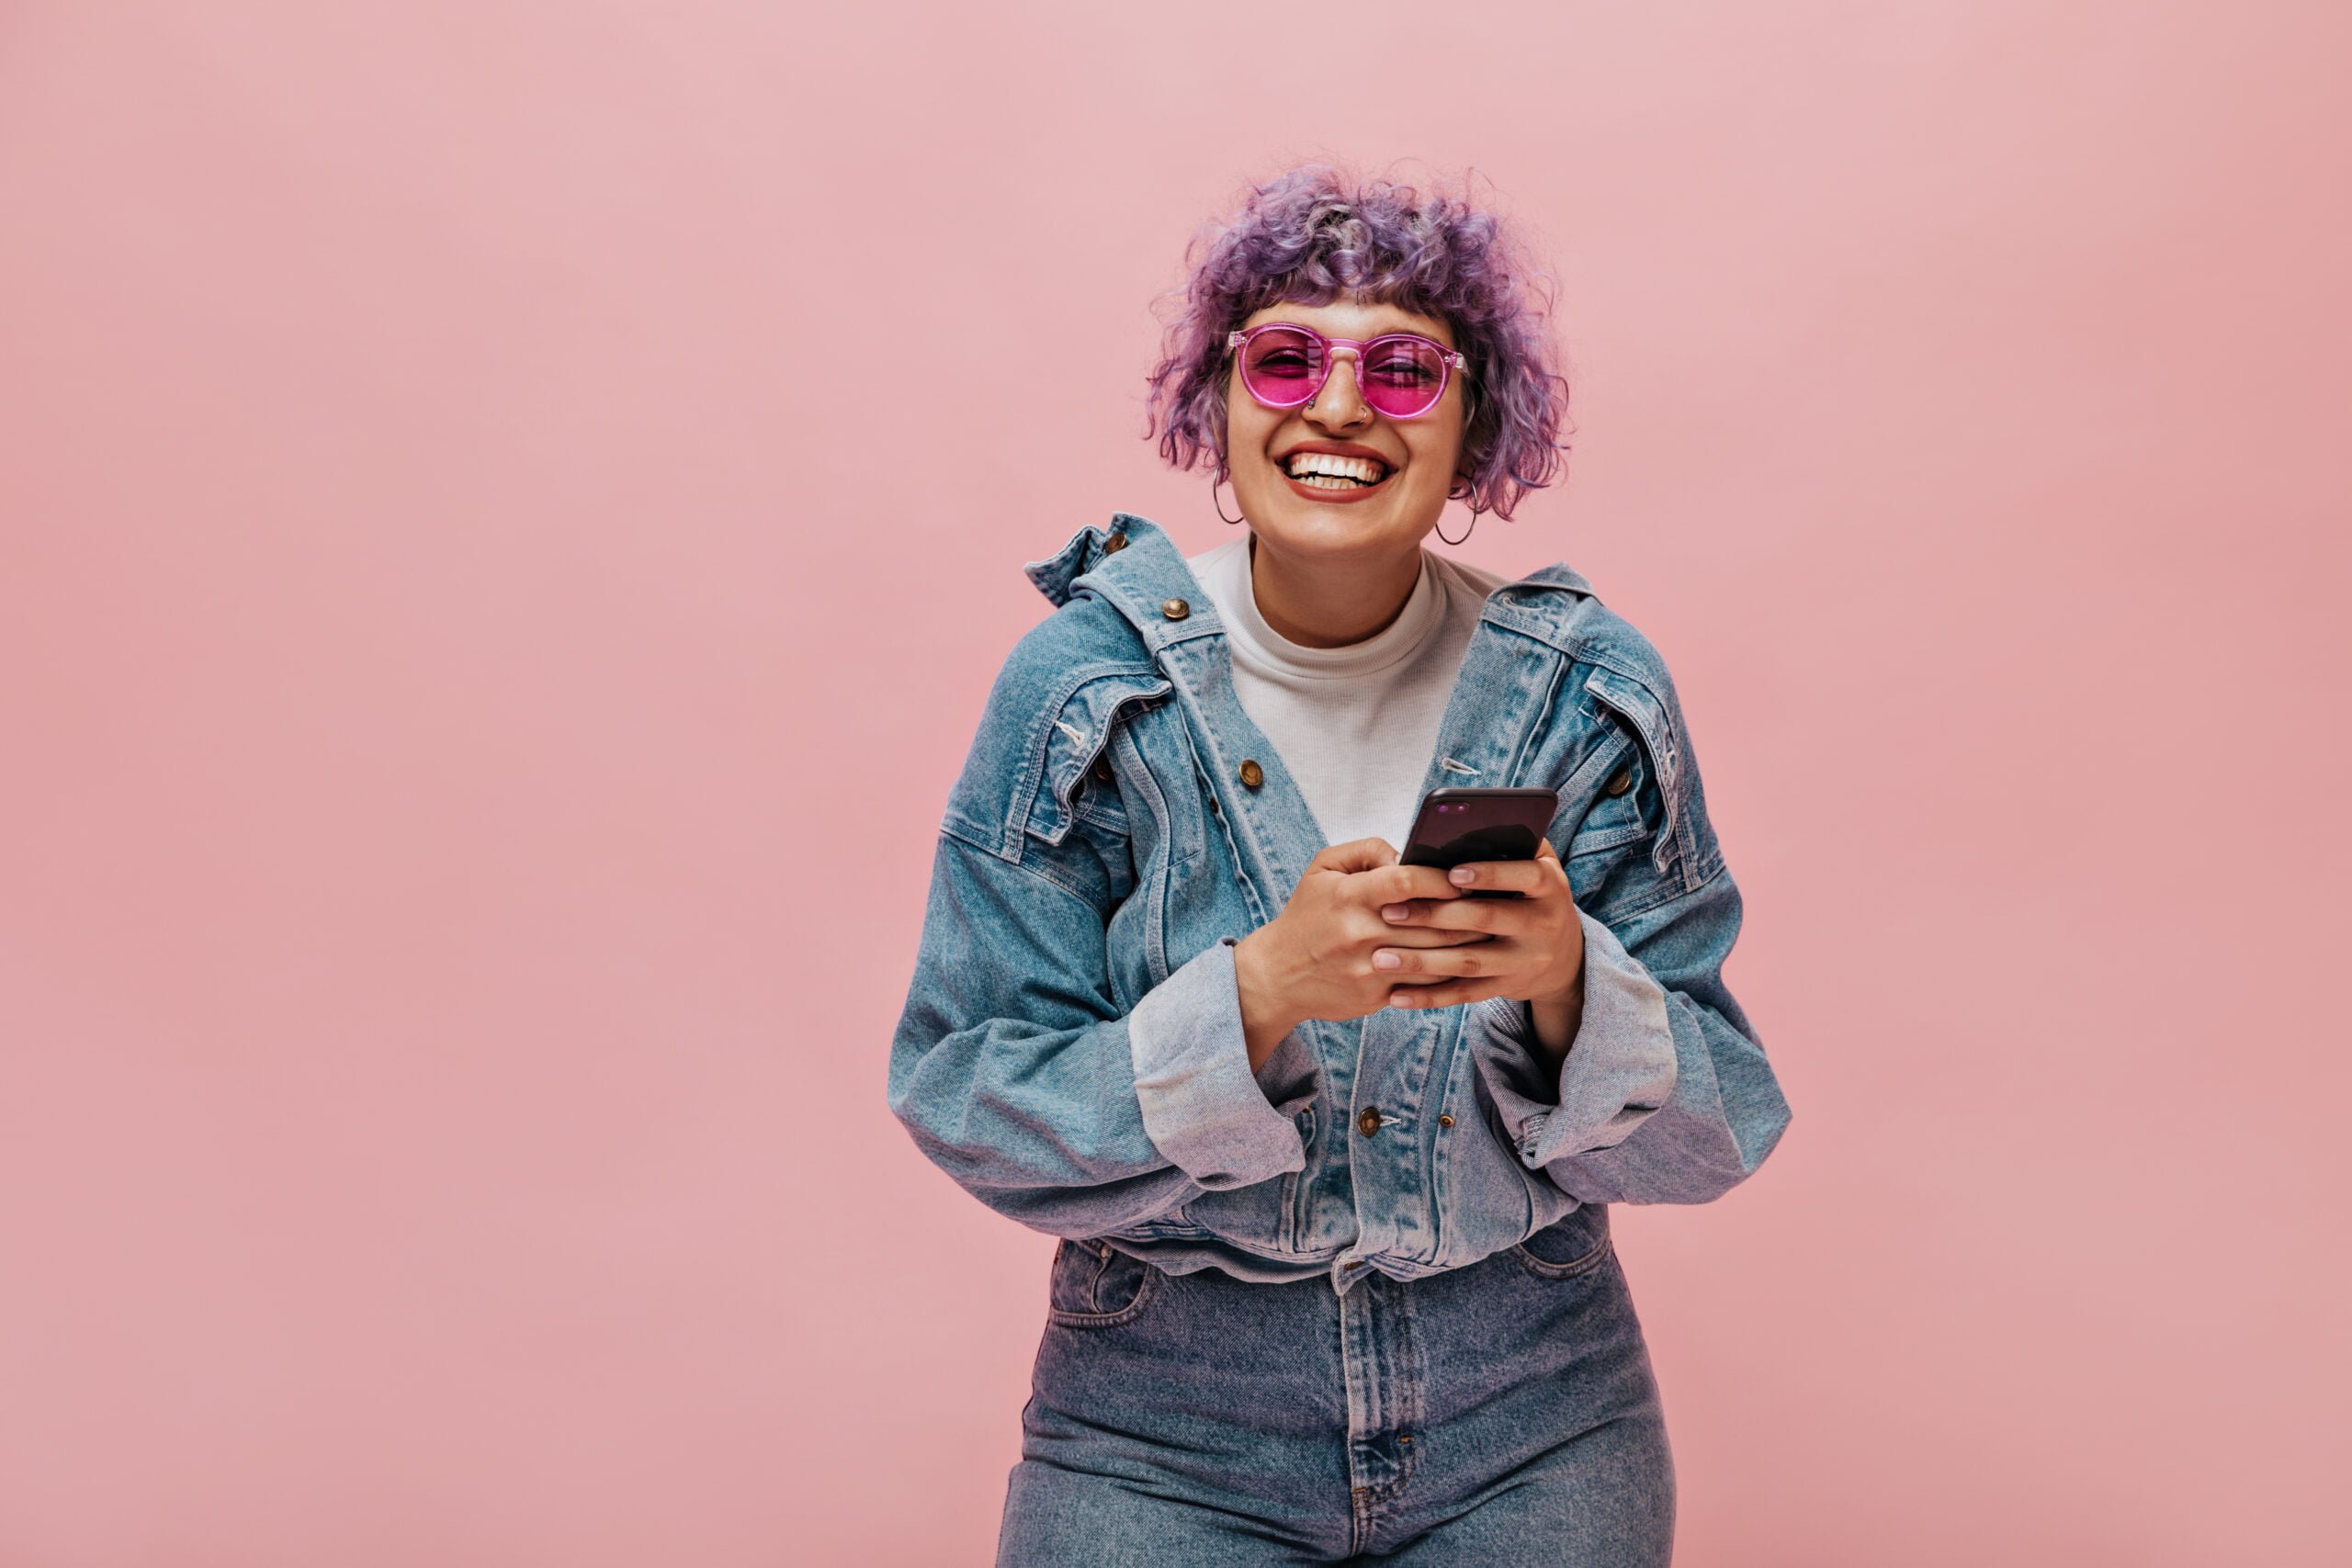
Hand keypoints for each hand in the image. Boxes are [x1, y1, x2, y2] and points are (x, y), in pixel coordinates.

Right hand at [1231, 837, 1488, 1067]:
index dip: (1441, 877)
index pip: (1405, 881)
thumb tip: (1405, 852)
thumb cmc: (1306, 916)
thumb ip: (1365, 850)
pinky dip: (1451, 973)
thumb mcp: (1322, 869)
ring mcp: (1370, 969)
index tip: (1466, 874)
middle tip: (1499, 901)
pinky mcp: (1376, 996)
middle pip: (1430, 921)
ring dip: (1469, 944)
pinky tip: (1471, 961)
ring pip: (1435, 956)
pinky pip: (1425, 985)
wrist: (1277, 977)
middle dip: (1469, 911)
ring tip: (1496, 930)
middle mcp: (1360, 934)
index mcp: (1348, 897)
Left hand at [1370, 839, 1586, 1016]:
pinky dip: (1430, 997)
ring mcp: (1523, 961)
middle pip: (1485, 919)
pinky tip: (1397, 995)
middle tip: (1389, 912)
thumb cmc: (1533, 896)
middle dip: (1435, 915)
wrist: (1564, 958)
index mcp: (1549, 887)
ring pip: (1469, 962)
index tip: (1451, 873)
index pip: (1524, 876)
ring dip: (1422, 961)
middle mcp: (1541, 925)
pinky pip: (1465, 994)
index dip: (1490, 875)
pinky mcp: (1506, 987)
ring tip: (1381, 957)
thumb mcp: (1539, 867)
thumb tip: (1470, 824)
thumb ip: (1514, 843)